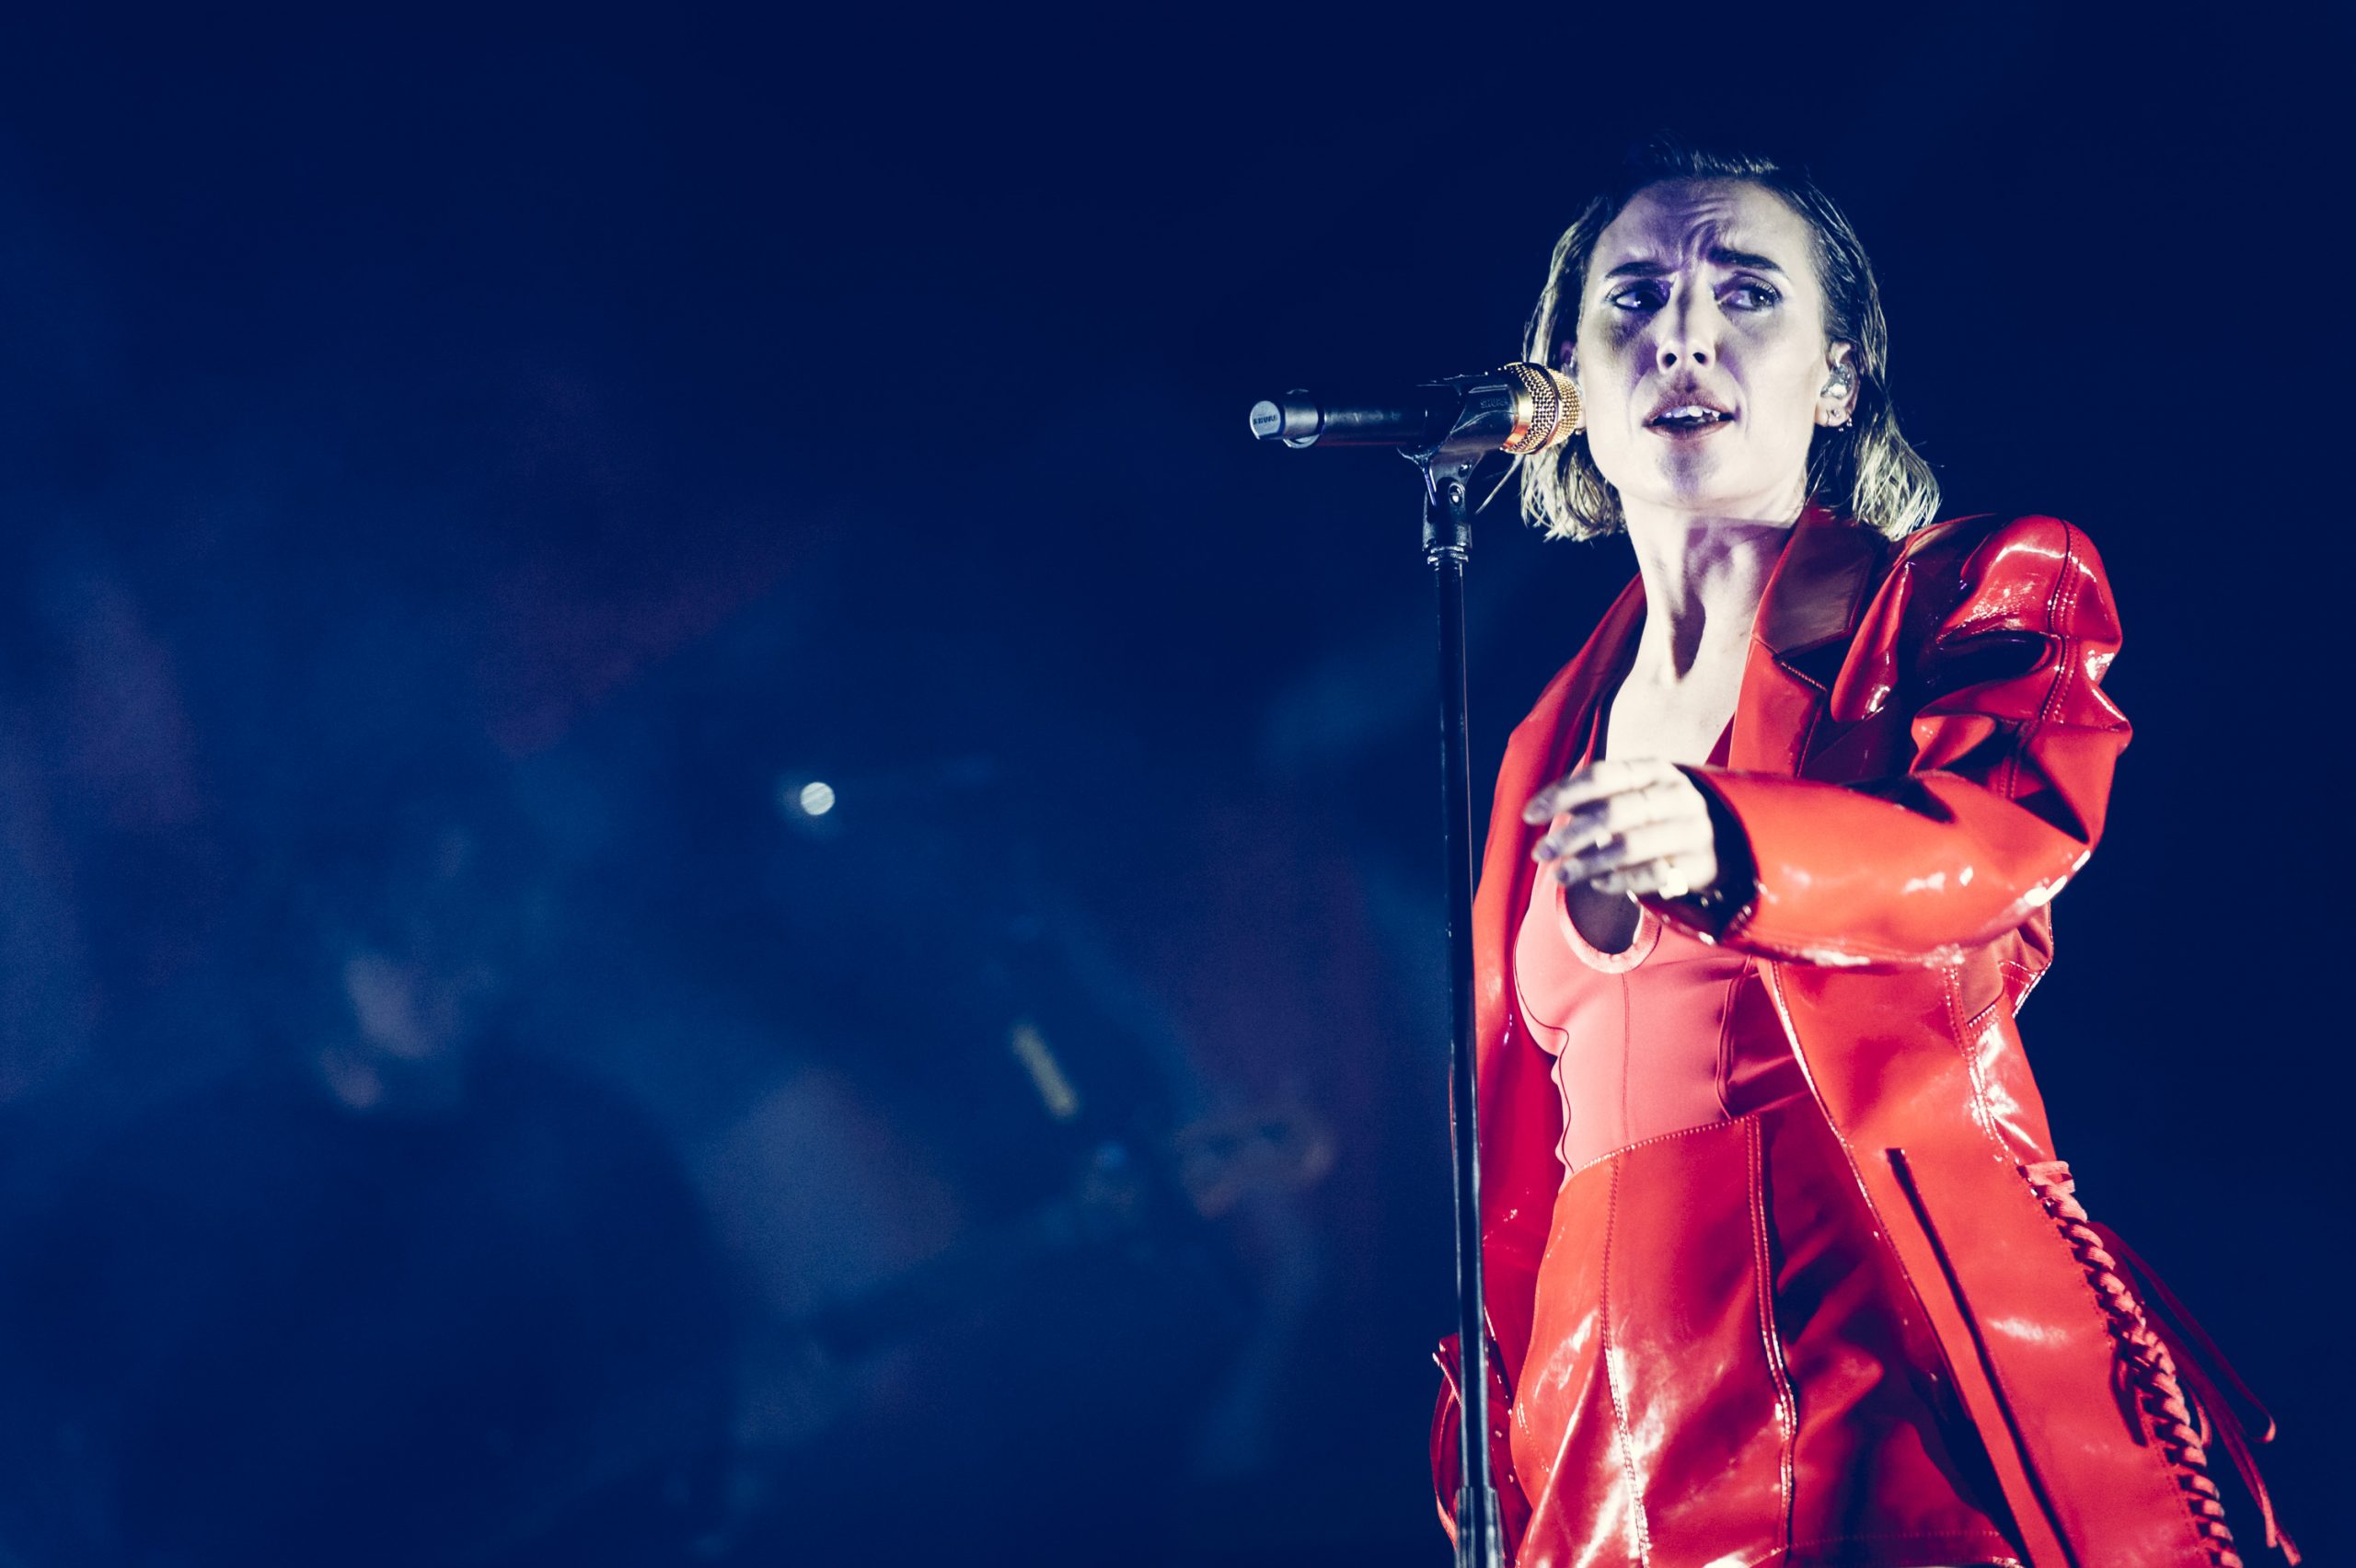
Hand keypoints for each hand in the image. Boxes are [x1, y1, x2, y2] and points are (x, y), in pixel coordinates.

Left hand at [1522, 757, 1720, 899]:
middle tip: (1539, 852)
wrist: (1729, 834)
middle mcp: (1676, 796)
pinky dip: (1617, 881)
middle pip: (1612, 813)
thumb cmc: (1660, 810)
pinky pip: (1649, 876)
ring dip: (1587, 864)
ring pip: (1629, 847)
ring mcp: (1691, 830)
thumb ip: (1595, 796)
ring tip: (1560, 874)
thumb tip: (1540, 810)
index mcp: (1655, 769)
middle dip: (1569, 835)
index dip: (1561, 794)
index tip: (1530, 815)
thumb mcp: (1636, 791)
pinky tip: (1597, 882)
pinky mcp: (1699, 864)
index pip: (1600, 776)